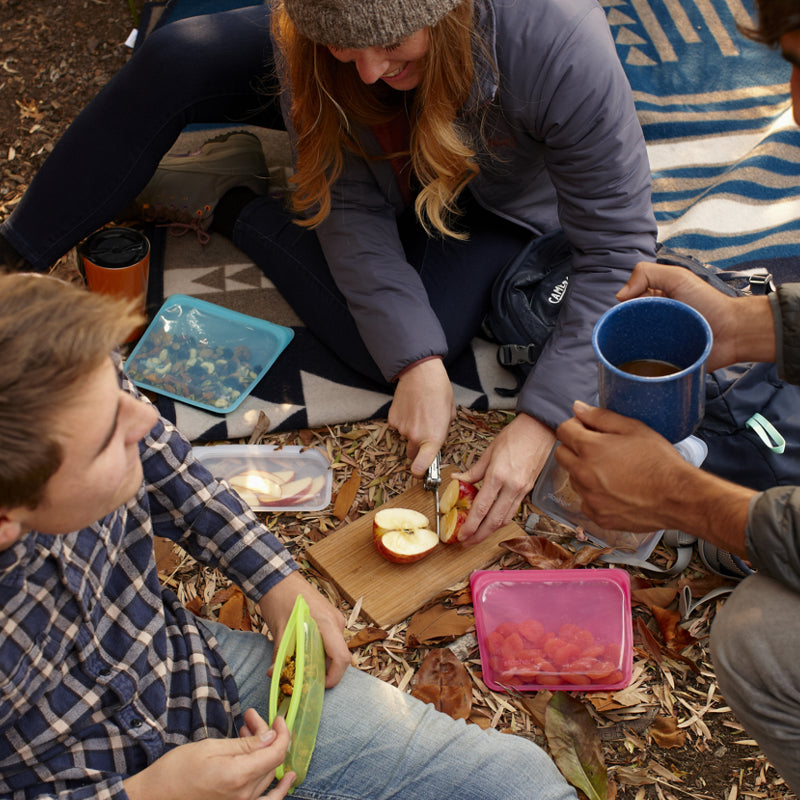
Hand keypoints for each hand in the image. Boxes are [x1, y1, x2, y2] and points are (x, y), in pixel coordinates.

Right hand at [123, 712, 293, 799]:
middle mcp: (243, 795)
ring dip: (264, 753)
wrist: (154, 798)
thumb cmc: (176, 771)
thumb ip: (244, 745)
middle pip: (270, 762)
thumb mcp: (210, 748)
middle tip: (250, 719)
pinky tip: (287, 778)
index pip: (276, 753)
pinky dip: (278, 789)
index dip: (282, 733)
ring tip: (249, 735)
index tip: (278, 718)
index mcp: (237, 777)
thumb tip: (271, 737)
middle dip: (267, 736)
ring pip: (267, 776)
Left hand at [258, 572, 349, 687]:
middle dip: (324, 671)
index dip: (333, 677)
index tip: (319, 686)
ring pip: (334, 648)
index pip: (341, 658)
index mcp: (327, 624)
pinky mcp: (328, 617)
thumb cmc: (279, 599)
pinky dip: (319, 649)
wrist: (277, 577)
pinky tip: (302, 651)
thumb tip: (274, 675)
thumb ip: (280, 655)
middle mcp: (335, 621)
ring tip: (300, 665)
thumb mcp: (279, 629)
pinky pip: (329, 639)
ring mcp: (333, 618)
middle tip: (305, 679)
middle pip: (339, 655)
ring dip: (321, 660)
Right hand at [388, 358, 454, 475]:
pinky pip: (398, 427)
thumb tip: (438, 434)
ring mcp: (402, 429)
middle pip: (413, 454)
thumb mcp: (450, 413)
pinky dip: (403, 421)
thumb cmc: (439, 390)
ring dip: (411, 431)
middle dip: (418, 449)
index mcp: (433, 438)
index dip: (420, 473)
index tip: (420, 473)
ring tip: (419, 412)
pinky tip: (410, 408)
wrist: (420, 372)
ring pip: (405, 438)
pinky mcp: (392, 420)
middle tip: (424, 433)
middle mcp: (416, 437)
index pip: (422, 466)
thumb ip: (444, 429)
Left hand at [453, 413, 554, 544]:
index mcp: (498, 475)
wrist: (540, 430)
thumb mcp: (489, 451)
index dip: (471, 525)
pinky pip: (513, 510)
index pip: (482, 508)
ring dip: (491, 531)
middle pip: (494, 520)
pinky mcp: (528, 490)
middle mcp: (512, 486)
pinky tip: (492, 521)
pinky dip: (502, 519)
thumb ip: (473, 471)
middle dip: (479, 536)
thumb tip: (457, 480)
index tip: (462, 534)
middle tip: (467, 543)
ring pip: (505, 519)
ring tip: (477, 536)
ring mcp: (522, 490)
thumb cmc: (515, 436)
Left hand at [556, 400, 752, 552]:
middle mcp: (583, 474)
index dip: (575, 426)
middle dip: (575, 447)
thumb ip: (601, 417)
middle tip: (598, 448)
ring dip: (584, 471)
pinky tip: (615, 490)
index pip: (563, 431)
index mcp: (590, 449)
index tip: (588, 429)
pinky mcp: (597, 516)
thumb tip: (578, 408)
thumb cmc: (659, 461)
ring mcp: (589, 498)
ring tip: (612, 470)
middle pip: (562, 455)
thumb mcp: (634, 428)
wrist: (678, 498)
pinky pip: (586, 500)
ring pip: (574, 478)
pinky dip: (595, 494)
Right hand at [619, 262, 774, 368]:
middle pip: (626, 324)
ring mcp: (657, 342)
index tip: (634, 309)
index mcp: (654, 300)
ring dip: (633, 346)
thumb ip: (647, 273)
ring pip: (632, 345)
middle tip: (642, 327)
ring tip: (644, 344)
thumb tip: (619, 296)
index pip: (626, 303)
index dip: (625, 306)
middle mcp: (653, 321)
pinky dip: (641, 363)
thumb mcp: (678, 277)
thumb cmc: (710, 303)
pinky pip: (643, 364)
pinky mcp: (662, 362)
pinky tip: (645, 360)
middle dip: (627, 327)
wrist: (733, 334)